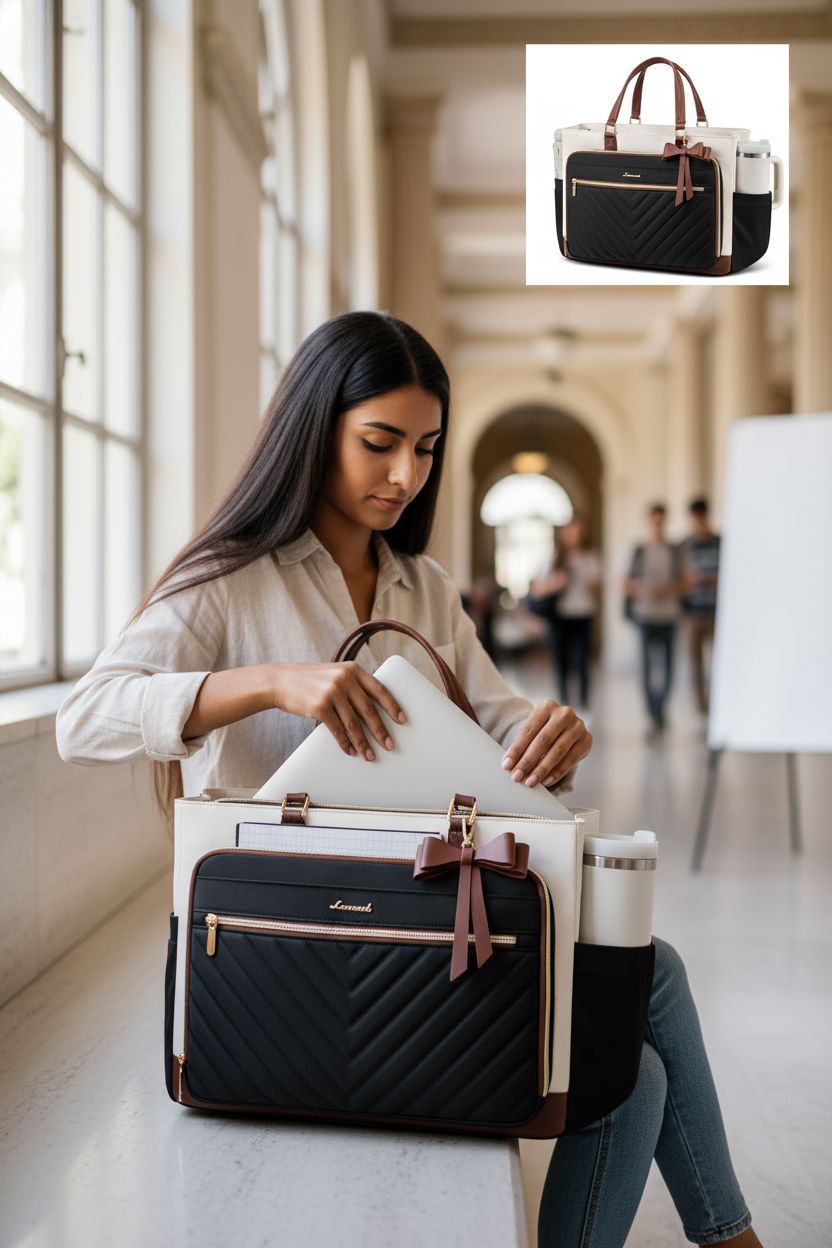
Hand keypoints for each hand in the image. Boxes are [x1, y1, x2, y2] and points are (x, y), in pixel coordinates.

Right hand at [269, 662, 405, 760]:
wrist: (280, 681)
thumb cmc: (310, 680)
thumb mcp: (335, 673)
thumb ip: (353, 684)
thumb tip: (373, 708)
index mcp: (353, 669)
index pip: (379, 689)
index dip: (393, 706)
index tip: (403, 720)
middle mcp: (345, 679)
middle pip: (369, 710)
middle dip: (381, 730)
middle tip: (390, 745)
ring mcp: (332, 692)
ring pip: (354, 723)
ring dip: (363, 742)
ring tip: (370, 755)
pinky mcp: (319, 707)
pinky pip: (337, 730)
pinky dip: (345, 743)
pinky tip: (351, 751)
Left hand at [501, 700, 592, 788]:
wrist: (563, 729)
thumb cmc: (542, 731)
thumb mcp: (532, 731)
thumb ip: (522, 745)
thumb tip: (510, 765)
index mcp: (546, 706)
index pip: (528, 730)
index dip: (516, 750)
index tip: (507, 766)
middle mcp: (564, 714)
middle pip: (543, 740)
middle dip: (528, 761)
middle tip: (517, 776)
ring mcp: (578, 726)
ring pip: (557, 751)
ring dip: (542, 769)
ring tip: (530, 782)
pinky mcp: (586, 740)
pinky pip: (571, 759)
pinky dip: (557, 772)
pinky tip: (546, 780)